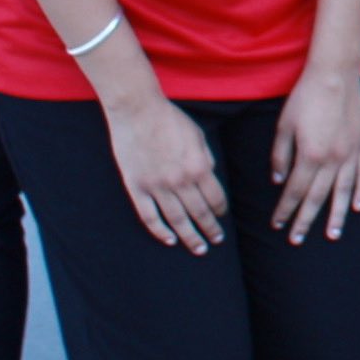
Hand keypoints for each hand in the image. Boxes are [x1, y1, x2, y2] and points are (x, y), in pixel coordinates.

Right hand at [107, 92, 228, 252]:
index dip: (220, 211)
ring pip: (177, 220)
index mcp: (199, 167)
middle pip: (199, 213)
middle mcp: (180, 181)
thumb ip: (206, 159)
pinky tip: (169, 240)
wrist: (137, 110)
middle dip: (210, 229)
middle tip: (216, 241)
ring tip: (199, 248)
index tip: (222, 218)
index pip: (215, 198)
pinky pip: (149, 216)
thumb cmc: (170, 120)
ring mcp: (157, 186)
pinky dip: (160, 231)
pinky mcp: (137, 187)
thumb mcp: (198, 136)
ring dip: (189, 237)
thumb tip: (211, 177)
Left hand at [269, 71, 359, 244]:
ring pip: (344, 192)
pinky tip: (357, 206)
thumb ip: (280, 156)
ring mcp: (351, 153)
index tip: (277, 223)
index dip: (285, 209)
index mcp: (310, 155)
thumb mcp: (283, 126)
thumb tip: (279, 180)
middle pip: (318, 197)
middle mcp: (333, 159)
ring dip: (337, 215)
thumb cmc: (305, 98)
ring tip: (332, 234)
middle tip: (297, 239)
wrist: (335, 75)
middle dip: (306, 220)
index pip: (295, 190)